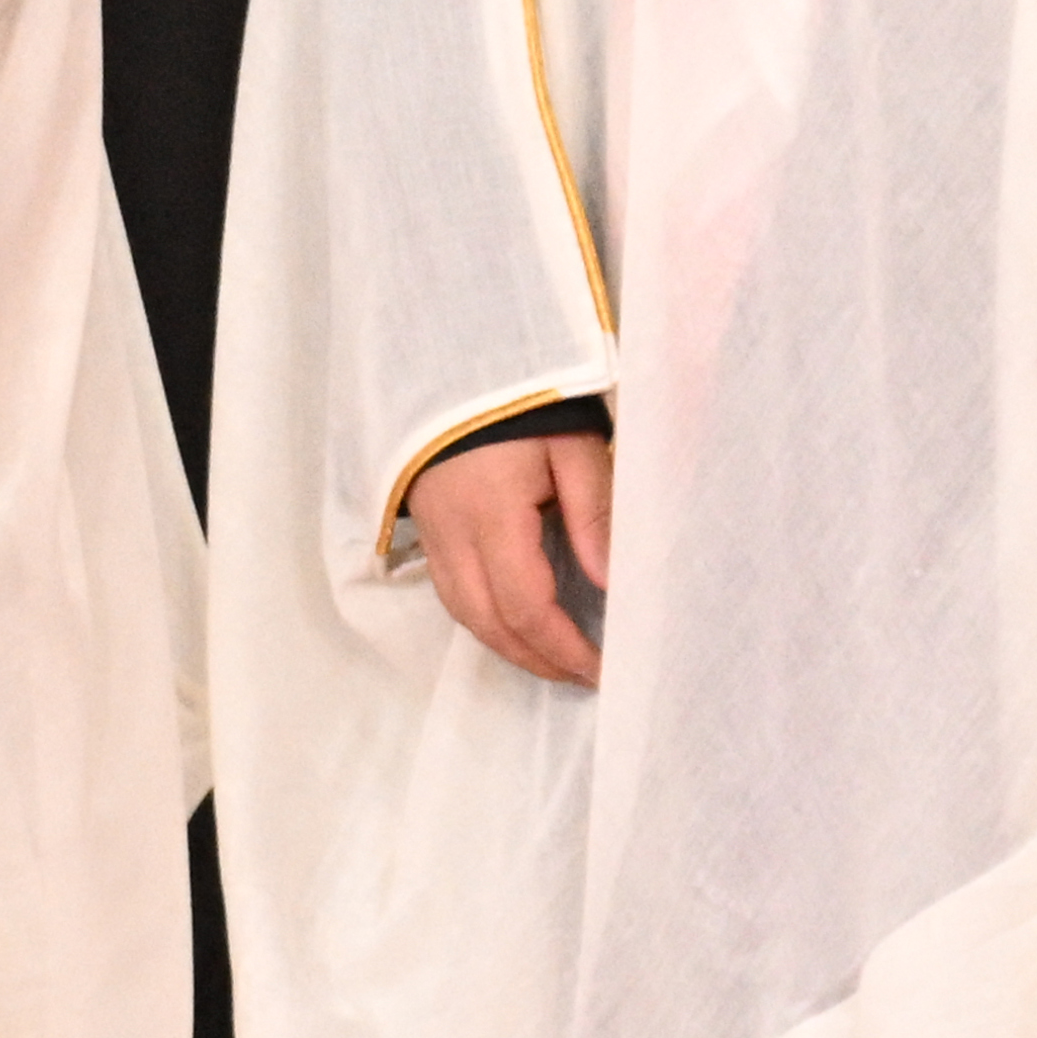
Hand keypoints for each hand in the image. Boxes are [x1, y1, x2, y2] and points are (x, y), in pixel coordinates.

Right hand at [416, 425, 612, 689]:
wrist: (457, 362)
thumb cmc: (525, 402)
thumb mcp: (574, 446)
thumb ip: (594, 513)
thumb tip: (609, 583)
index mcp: (491, 517)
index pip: (525, 606)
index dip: (562, 647)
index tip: (599, 668)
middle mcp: (452, 536)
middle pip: (488, 623)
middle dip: (536, 659)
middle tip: (582, 675)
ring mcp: (433, 534)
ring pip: (464, 614)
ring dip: (509, 646)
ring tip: (555, 660)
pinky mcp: (427, 527)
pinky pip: (452, 592)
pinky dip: (486, 619)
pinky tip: (517, 623)